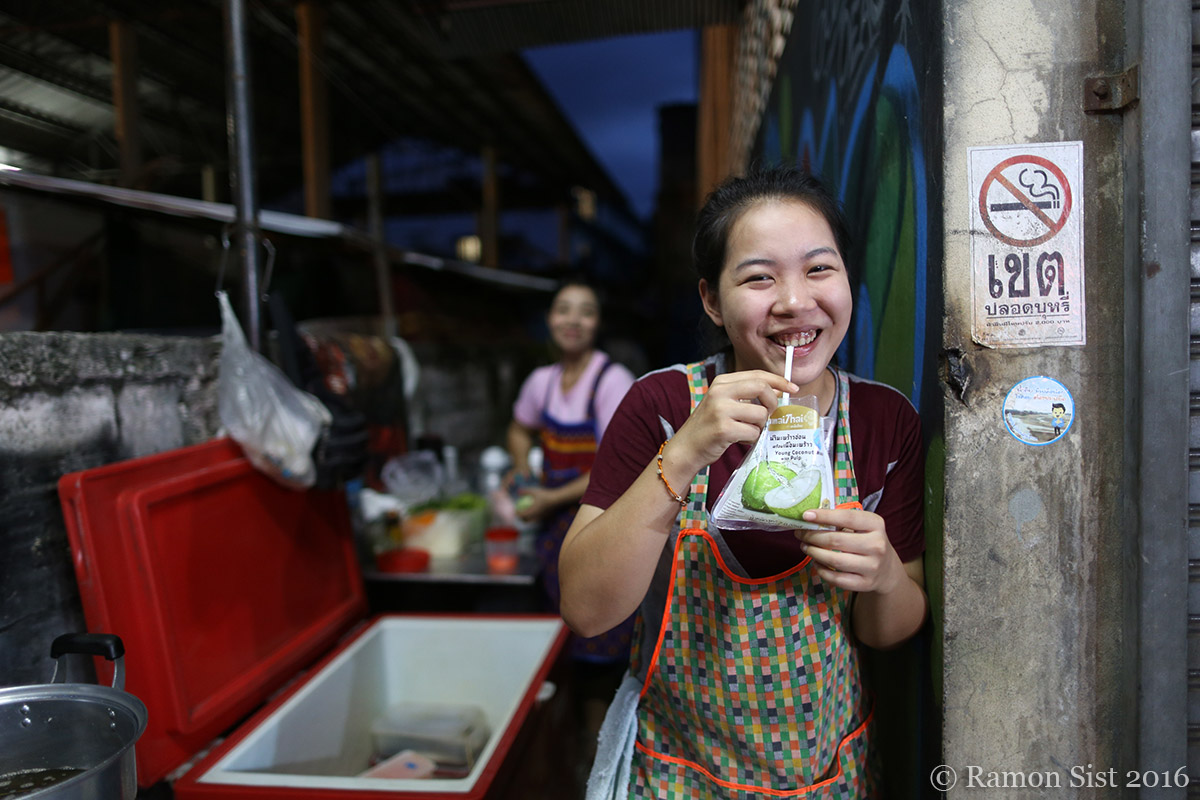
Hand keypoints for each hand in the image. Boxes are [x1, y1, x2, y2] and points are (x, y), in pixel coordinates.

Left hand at [515, 486, 555, 521]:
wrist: (557, 500)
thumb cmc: (545, 494)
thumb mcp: (535, 491)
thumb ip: (526, 491)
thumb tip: (518, 491)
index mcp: (532, 512)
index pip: (521, 515)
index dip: (516, 513)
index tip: (515, 510)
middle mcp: (535, 517)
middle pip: (525, 520)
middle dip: (521, 518)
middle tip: (519, 513)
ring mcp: (540, 519)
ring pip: (532, 520)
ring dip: (528, 518)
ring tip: (526, 513)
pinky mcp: (545, 519)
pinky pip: (537, 519)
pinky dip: (534, 516)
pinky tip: (534, 511)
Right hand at [667, 370, 797, 474]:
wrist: (686, 448)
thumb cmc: (709, 427)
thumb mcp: (723, 403)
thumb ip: (746, 395)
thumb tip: (778, 392)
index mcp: (722, 382)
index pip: (757, 375)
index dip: (778, 380)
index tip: (793, 388)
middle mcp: (720, 392)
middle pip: (761, 388)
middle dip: (773, 402)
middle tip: (770, 414)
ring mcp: (721, 410)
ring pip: (761, 414)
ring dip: (760, 426)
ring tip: (747, 431)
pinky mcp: (724, 429)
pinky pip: (753, 432)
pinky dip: (752, 438)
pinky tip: (740, 439)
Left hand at [794, 507, 905, 594]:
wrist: (887, 569)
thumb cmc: (868, 541)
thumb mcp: (864, 526)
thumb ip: (843, 520)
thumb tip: (810, 517)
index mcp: (876, 524)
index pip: (847, 517)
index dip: (824, 516)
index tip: (806, 515)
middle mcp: (877, 545)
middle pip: (836, 540)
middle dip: (812, 536)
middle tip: (800, 534)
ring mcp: (872, 566)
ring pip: (834, 560)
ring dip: (814, 553)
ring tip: (805, 547)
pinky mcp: (865, 583)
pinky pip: (836, 578)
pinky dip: (821, 570)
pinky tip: (816, 563)